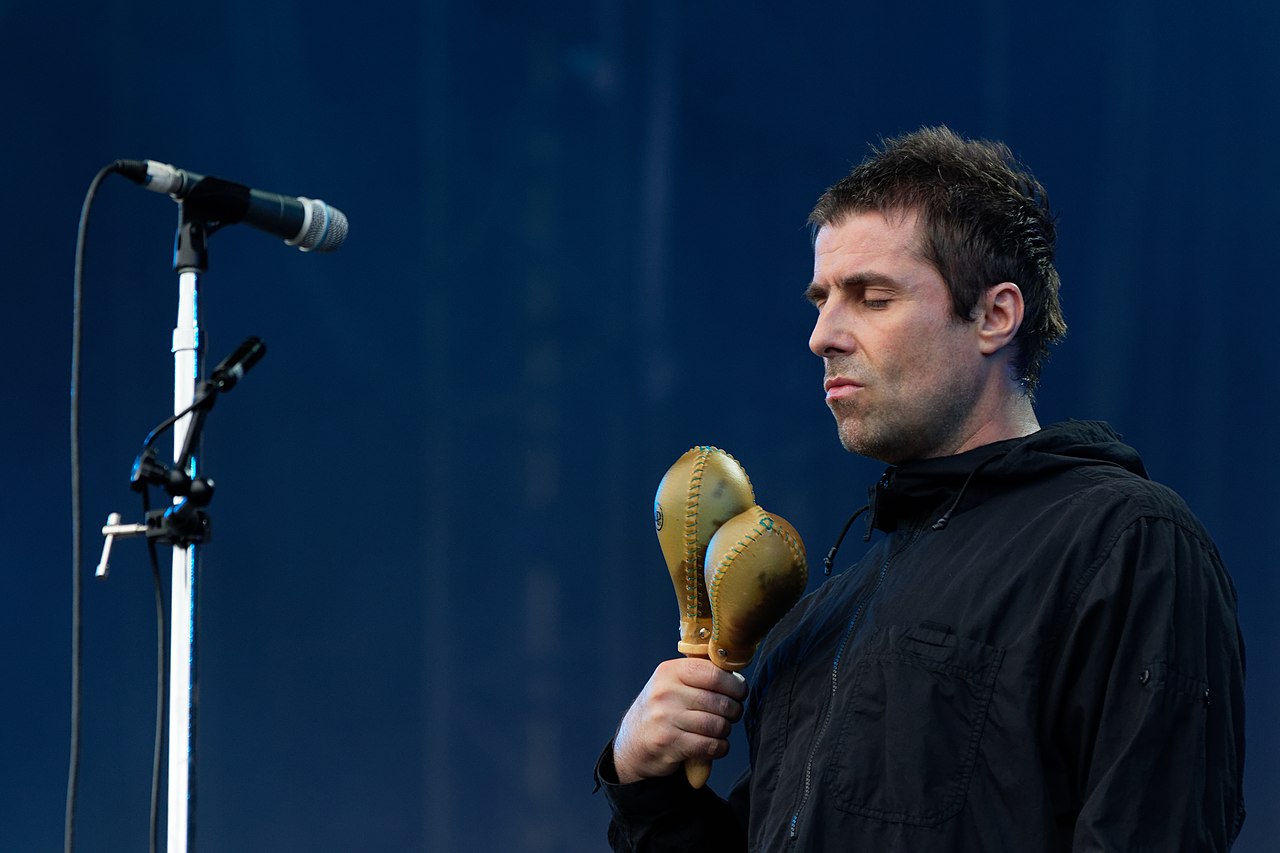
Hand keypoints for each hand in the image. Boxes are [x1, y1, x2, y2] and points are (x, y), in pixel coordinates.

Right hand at [612, 657, 748, 783]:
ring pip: (718, 725)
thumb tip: (734, 666)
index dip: (736, 685)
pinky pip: (711, 746)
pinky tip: (714, 744)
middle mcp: (666, 692)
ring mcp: (665, 718)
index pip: (715, 674)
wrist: (633, 741)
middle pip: (721, 702)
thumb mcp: (671, 681)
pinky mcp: (669, 743)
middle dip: (734, 710)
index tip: (740, 692)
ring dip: (725, 730)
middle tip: (731, 713)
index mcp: (670, 671)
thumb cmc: (662, 708)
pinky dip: (720, 747)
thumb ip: (699, 672)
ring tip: (719, 728)